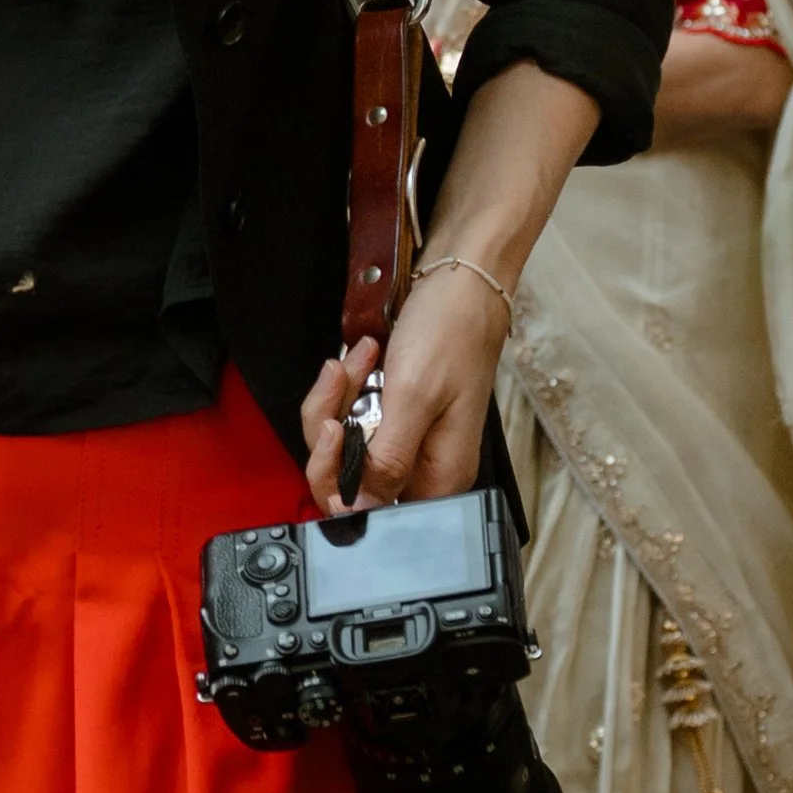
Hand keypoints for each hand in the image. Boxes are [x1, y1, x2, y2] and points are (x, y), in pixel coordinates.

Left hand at [299, 260, 512, 516]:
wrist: (461, 281)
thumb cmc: (450, 333)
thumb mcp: (414, 398)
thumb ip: (386, 459)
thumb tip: (361, 509)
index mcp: (436, 478)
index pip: (369, 510)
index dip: (336, 481)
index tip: (331, 432)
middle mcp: (421, 466)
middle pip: (347, 476)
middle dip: (332, 425)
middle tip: (340, 381)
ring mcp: (406, 438)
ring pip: (343, 442)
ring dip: (339, 398)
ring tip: (357, 360)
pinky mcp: (394, 413)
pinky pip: (352, 414)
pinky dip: (349, 385)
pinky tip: (364, 357)